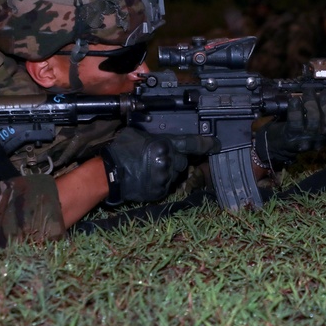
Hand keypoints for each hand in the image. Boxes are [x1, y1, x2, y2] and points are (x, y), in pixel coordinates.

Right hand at [101, 128, 217, 204]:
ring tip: (150, 169)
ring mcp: (164, 178)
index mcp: (164, 145)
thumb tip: (163, 133)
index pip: (192, 144)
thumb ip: (155, 134)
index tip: (217, 145)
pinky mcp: (159, 192)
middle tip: (161, 159)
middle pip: (183, 162)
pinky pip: (167, 187)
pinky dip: (160, 183)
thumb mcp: (138, 134)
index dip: (207, 144)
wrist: (108, 173)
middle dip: (176, 160)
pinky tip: (148, 178)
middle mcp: (168, 161)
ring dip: (168, 172)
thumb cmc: (121, 150)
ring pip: (176, 175)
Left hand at [254, 88, 325, 166]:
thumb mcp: (312, 123)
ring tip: (308, 92)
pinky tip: (294, 100)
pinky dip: (296, 109)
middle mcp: (319, 139)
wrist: (274, 145)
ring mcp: (305, 139)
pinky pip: (296, 121)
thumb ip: (322, 112)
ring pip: (314, 121)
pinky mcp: (291, 137)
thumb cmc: (295, 128)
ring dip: (311, 103)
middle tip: (325, 92)